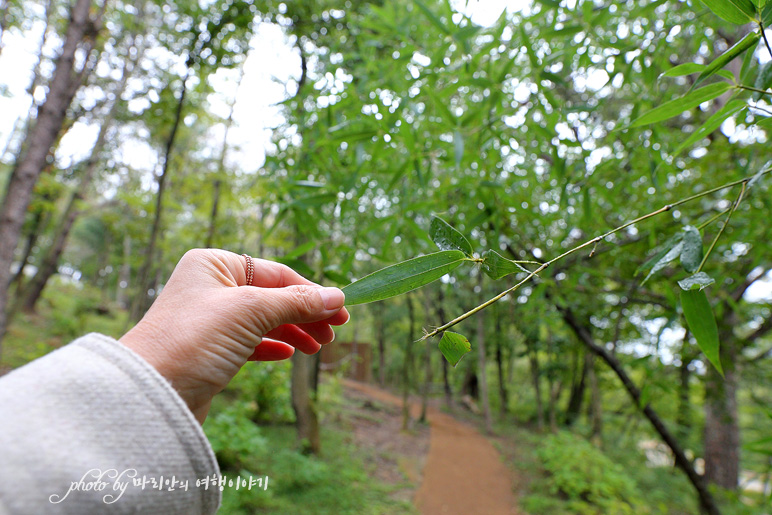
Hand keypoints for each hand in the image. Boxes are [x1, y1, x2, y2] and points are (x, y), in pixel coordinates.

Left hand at [119, 249, 348, 423]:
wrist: (149, 394)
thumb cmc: (193, 340)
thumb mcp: (250, 311)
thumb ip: (296, 302)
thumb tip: (337, 296)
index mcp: (214, 264)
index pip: (276, 273)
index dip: (312, 292)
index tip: (342, 311)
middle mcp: (210, 287)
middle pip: (272, 296)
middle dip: (305, 314)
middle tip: (333, 334)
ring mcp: (208, 319)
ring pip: (262, 320)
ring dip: (293, 332)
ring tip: (317, 348)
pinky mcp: (208, 350)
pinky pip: (248, 342)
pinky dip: (271, 346)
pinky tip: (287, 355)